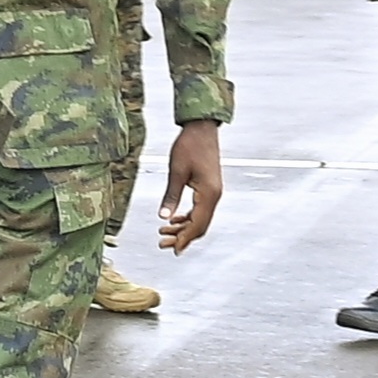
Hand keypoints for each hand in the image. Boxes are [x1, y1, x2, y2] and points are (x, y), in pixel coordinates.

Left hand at [155, 122, 223, 252]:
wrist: (201, 128)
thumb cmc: (189, 146)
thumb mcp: (176, 172)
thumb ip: (171, 196)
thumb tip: (163, 217)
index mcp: (209, 194)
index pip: (197, 224)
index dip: (184, 238)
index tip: (171, 249)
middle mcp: (214, 196)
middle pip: (200, 225)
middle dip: (182, 237)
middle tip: (163, 244)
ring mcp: (214, 192)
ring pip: (200, 218)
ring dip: (184, 228)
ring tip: (164, 233)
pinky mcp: (210, 187)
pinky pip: (200, 209)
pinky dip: (188, 217)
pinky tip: (174, 219)